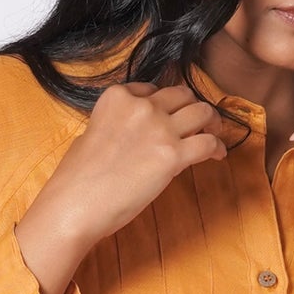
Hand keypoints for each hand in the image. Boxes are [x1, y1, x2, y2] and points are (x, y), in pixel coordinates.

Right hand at [15, 81, 230, 293]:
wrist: (76, 204)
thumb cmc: (77, 178)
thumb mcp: (92, 135)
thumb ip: (116, 125)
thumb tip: (131, 135)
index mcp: (117, 96)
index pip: (152, 89)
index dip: (166, 103)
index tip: (171, 116)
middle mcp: (141, 105)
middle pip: (181, 95)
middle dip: (192, 106)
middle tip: (201, 122)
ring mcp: (159, 128)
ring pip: (201, 112)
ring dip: (211, 121)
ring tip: (215, 133)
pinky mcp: (172, 155)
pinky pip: (207, 142)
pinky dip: (217, 147)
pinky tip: (218, 156)